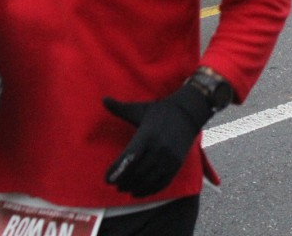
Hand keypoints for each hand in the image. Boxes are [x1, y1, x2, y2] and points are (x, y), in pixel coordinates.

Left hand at [104, 83, 213, 197]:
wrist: (188, 112)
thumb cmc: (160, 110)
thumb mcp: (140, 109)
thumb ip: (120, 108)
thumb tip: (103, 99)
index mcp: (147, 134)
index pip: (130, 157)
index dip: (117, 171)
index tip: (107, 180)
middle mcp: (158, 148)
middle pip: (137, 172)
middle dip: (123, 181)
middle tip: (115, 184)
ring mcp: (169, 157)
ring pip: (148, 180)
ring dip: (134, 187)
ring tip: (125, 188)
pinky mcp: (176, 164)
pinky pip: (161, 183)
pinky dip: (149, 191)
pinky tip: (139, 192)